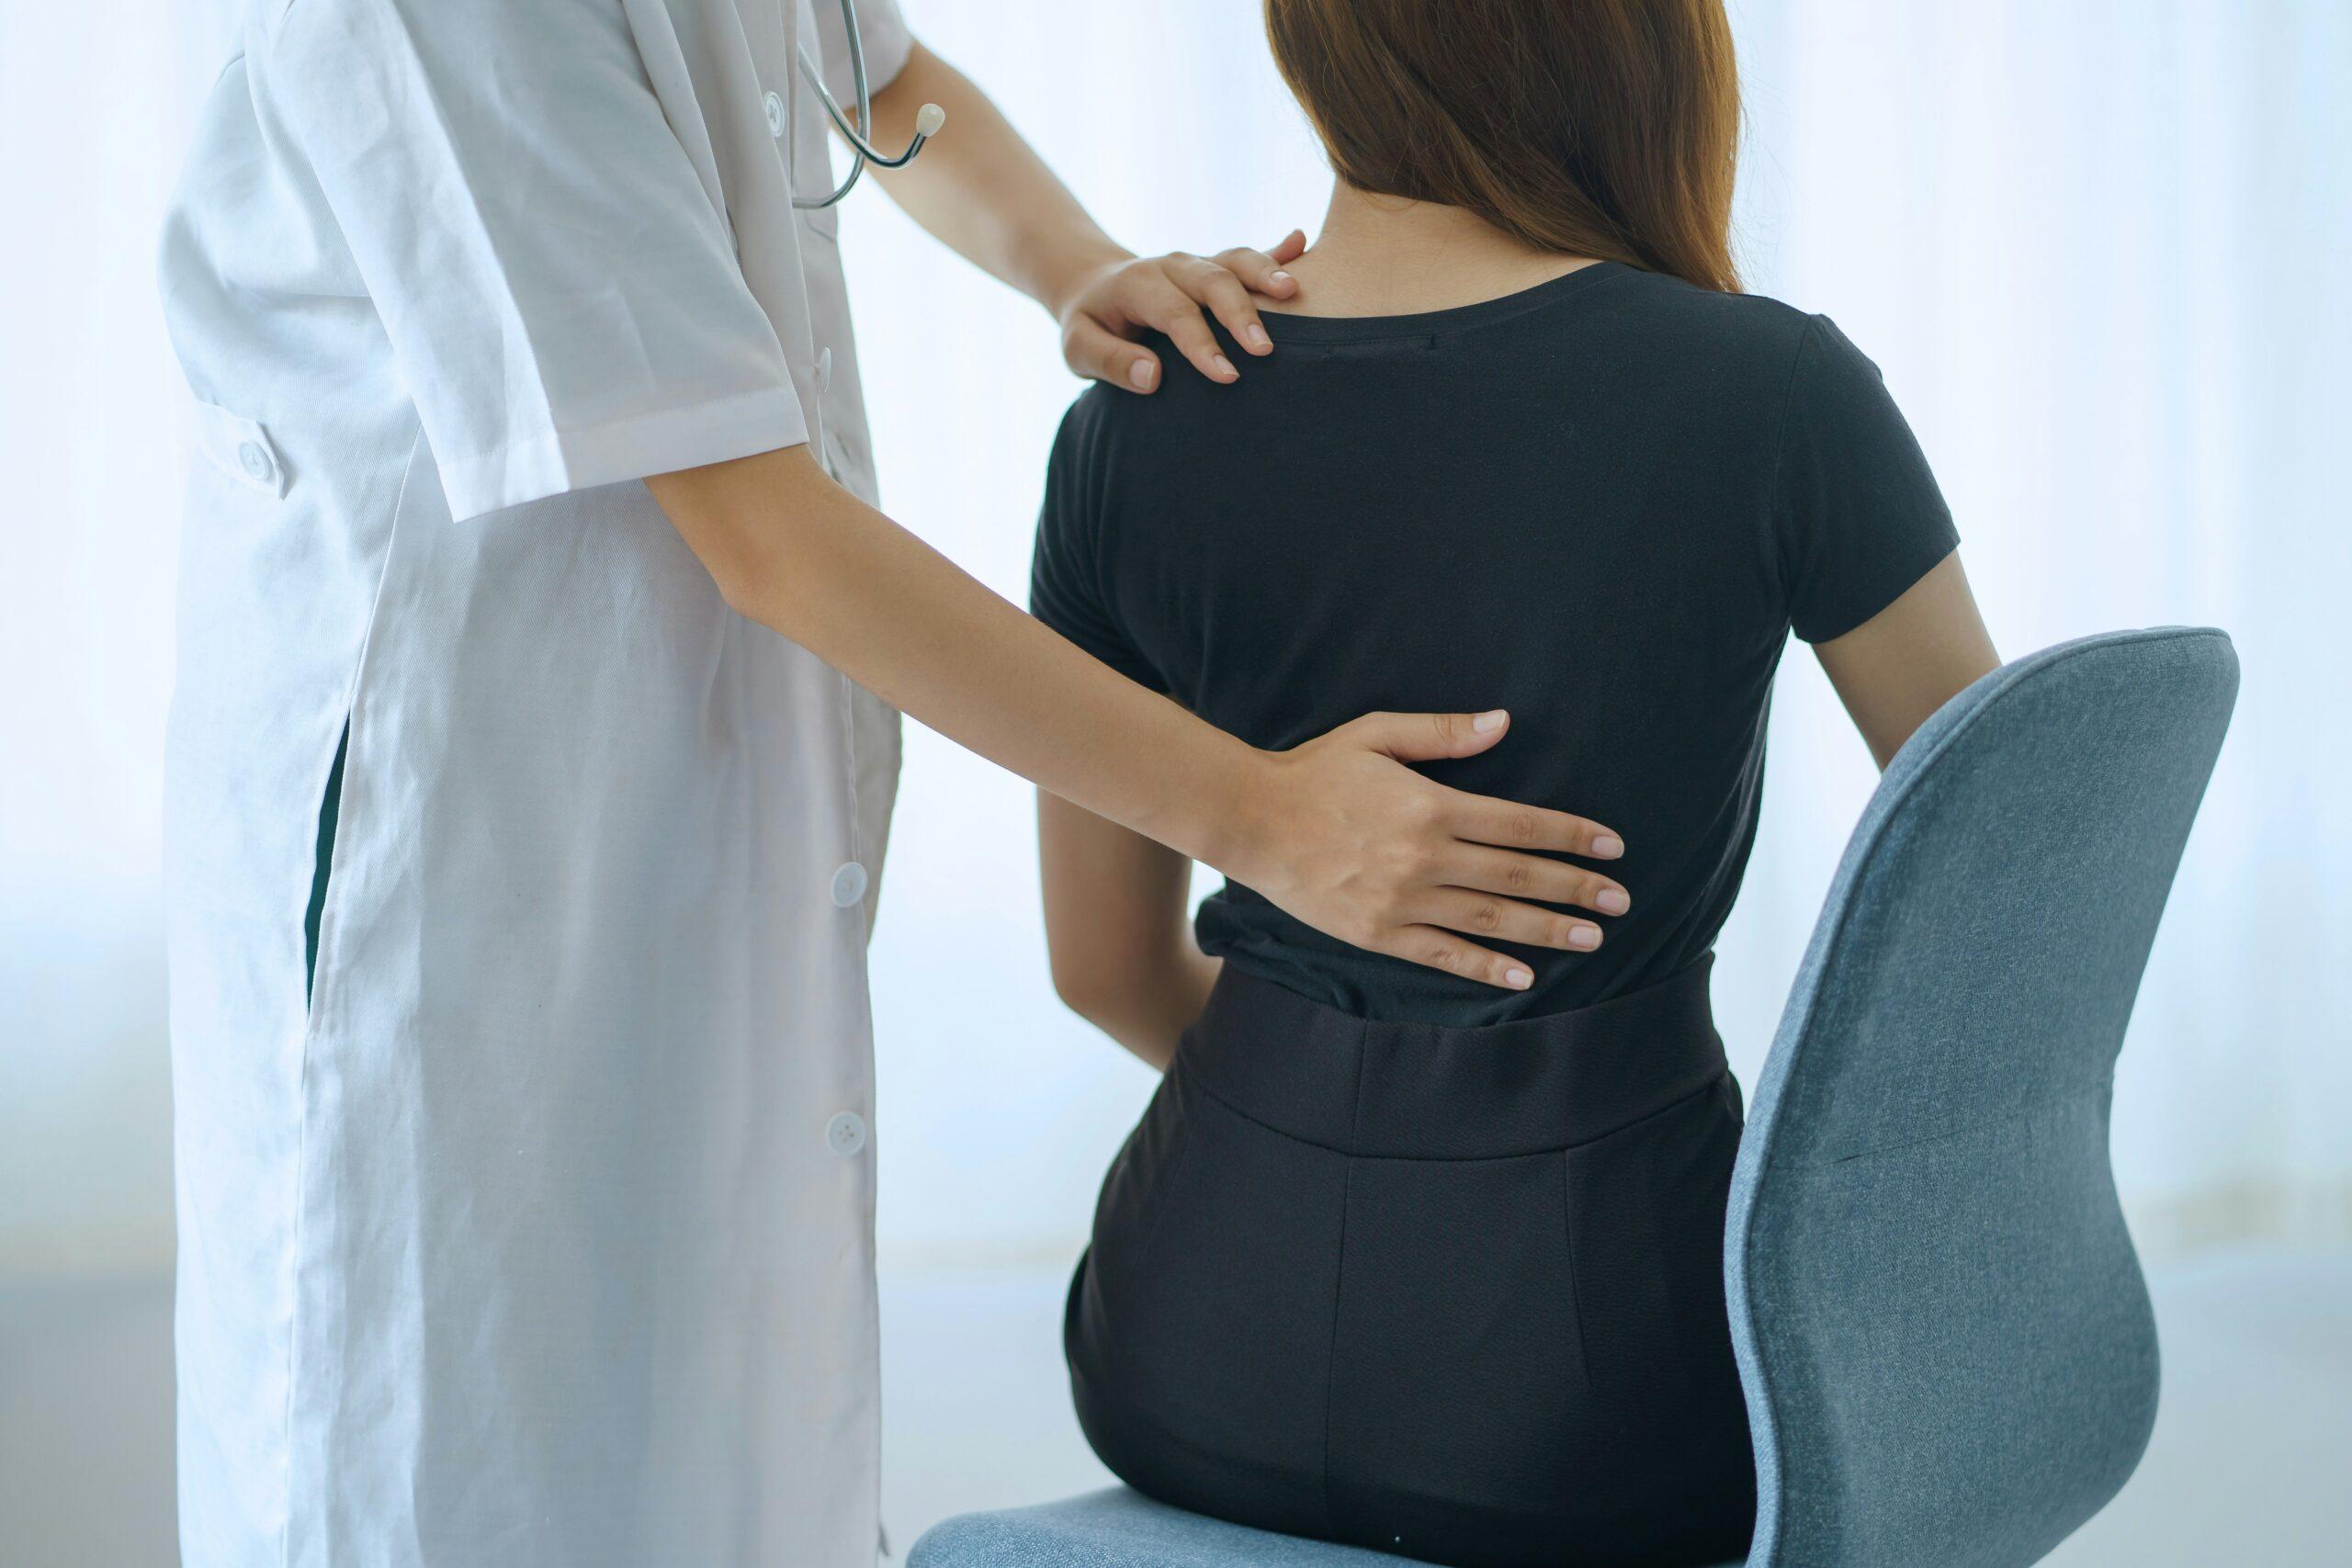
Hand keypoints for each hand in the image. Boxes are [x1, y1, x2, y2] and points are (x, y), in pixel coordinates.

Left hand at [1053, 231, 1308, 392]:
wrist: (1093, 286)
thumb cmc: (1090, 325)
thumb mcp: (1078, 348)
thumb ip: (1110, 362)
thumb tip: (1153, 377)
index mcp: (1137, 284)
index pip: (1174, 312)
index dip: (1201, 343)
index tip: (1227, 376)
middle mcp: (1171, 266)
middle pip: (1211, 281)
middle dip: (1240, 312)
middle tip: (1265, 349)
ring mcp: (1197, 262)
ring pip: (1235, 260)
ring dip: (1266, 272)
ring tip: (1295, 290)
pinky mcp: (1215, 265)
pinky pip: (1248, 254)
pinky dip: (1276, 249)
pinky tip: (1302, 241)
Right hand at [1220, 711, 1631, 990]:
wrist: (1250, 820)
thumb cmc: (1314, 771)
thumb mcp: (1377, 734)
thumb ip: (1443, 733)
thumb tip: (1503, 722)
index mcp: (1430, 805)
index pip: (1520, 824)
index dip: (1572, 835)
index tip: (1612, 846)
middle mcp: (1424, 857)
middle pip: (1517, 874)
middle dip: (1575, 887)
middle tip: (1621, 900)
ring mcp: (1402, 900)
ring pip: (1490, 918)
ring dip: (1546, 928)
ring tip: (1591, 937)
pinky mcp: (1379, 933)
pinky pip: (1444, 956)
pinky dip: (1485, 968)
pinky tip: (1522, 976)